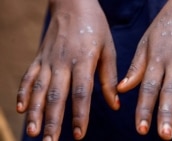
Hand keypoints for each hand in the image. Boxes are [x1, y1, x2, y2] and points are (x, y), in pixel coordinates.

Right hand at [16, 0, 119, 139]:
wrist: (73, 4)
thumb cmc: (95, 26)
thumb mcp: (108, 49)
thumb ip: (110, 78)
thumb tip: (116, 105)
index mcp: (84, 60)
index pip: (81, 93)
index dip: (80, 115)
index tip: (78, 135)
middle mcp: (63, 62)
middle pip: (56, 95)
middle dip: (52, 121)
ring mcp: (48, 59)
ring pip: (38, 89)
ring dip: (34, 112)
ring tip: (32, 132)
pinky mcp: (39, 56)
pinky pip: (29, 76)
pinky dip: (23, 92)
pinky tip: (20, 108)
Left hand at [117, 0, 171, 139]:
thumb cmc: (163, 27)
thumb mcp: (145, 44)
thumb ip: (136, 68)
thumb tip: (121, 90)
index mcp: (157, 60)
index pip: (148, 88)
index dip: (144, 109)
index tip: (141, 129)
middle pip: (170, 90)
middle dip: (166, 114)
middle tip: (165, 135)